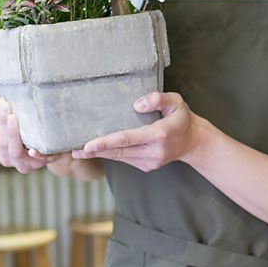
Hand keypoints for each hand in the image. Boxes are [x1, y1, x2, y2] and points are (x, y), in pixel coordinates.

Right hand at [0, 98, 67, 173]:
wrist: (57, 150)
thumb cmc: (32, 136)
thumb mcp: (17, 127)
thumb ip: (4, 122)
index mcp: (4, 151)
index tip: (1, 102)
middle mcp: (13, 160)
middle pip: (4, 143)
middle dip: (3, 124)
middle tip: (6, 105)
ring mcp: (28, 164)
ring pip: (16, 152)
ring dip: (13, 135)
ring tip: (12, 117)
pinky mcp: (45, 162)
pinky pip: (40, 159)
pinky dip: (36, 155)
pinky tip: (32, 151)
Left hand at [71, 92, 204, 171]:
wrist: (193, 141)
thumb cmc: (182, 118)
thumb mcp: (176, 102)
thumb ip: (158, 99)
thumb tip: (136, 104)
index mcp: (158, 135)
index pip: (126, 139)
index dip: (105, 142)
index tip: (87, 145)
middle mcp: (153, 152)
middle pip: (119, 152)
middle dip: (95, 151)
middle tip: (74, 150)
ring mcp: (150, 162)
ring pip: (120, 157)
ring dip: (101, 154)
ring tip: (80, 151)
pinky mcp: (147, 167)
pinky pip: (126, 159)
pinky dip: (112, 154)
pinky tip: (100, 150)